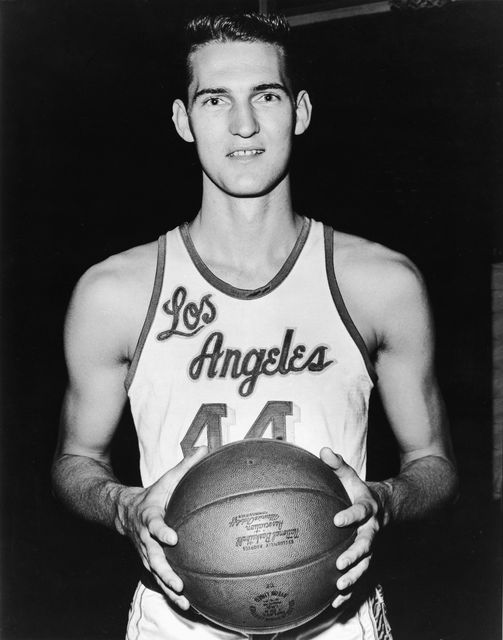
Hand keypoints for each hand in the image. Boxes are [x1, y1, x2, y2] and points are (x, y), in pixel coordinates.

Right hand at [117, 446, 207, 608]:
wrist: (124, 512)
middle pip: (153, 558)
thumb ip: (185, 466)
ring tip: (184, 600)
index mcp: (149, 517)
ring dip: (168, 588)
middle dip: (165, 571)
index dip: (161, 531)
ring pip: (155, 573)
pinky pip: (159, 579)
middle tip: (178, 582)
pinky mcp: (149, 562)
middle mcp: (145, 539)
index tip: (172, 537)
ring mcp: (146, 553)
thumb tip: (205, 448)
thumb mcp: (166, 479)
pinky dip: (170, 593)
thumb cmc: (152, 495)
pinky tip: (186, 605)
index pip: (154, 525)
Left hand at [320, 448, 383, 608]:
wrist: (387, 507)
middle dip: (355, 554)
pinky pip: (360, 577)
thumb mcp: (352, 477)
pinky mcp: (367, 559)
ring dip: (354, 576)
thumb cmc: (361, 491)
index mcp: (368, 509)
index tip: (338, 520)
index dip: (350, 515)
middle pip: (367, 544)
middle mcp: (372, 530)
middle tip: (341, 562)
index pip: (360, 511)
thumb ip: (338, 465)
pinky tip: (335, 603)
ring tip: (340, 586)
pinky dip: (350, 592)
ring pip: (366, 564)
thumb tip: (323, 450)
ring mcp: (372, 547)